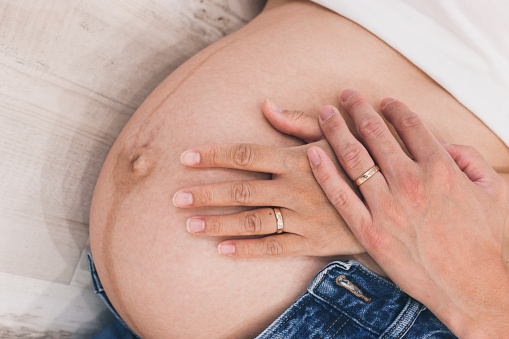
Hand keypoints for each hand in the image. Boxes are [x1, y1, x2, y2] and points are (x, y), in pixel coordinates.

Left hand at [172, 101, 364, 257]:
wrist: (398, 197)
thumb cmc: (361, 159)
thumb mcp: (335, 134)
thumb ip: (297, 122)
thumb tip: (265, 106)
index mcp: (297, 158)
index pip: (246, 154)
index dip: (214, 155)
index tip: (186, 157)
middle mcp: (296, 188)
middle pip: (241, 190)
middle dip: (205, 193)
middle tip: (175, 199)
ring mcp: (303, 217)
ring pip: (252, 221)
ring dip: (218, 224)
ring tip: (190, 225)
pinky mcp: (313, 241)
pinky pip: (275, 248)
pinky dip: (248, 250)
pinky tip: (223, 250)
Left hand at [308, 89, 508, 337]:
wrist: (478, 289)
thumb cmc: (490, 242)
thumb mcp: (495, 192)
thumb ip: (470, 160)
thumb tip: (443, 144)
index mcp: (441, 167)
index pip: (410, 125)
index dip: (394, 108)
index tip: (383, 101)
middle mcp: (410, 181)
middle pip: (376, 133)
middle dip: (358, 109)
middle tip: (346, 97)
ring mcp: (387, 207)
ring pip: (353, 158)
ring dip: (337, 130)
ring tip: (326, 113)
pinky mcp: (370, 232)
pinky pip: (340, 196)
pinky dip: (324, 172)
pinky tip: (312, 153)